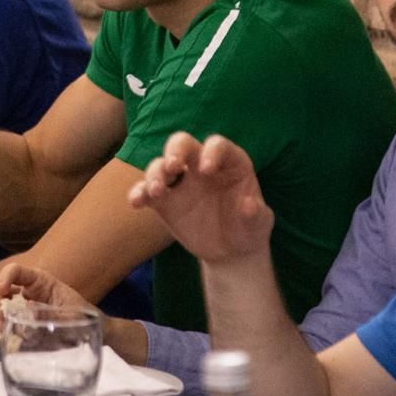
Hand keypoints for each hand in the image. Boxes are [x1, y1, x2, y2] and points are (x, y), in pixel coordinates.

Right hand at [0, 263, 96, 330]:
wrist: (83, 332)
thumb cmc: (79, 317)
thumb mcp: (71, 314)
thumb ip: (53, 313)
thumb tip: (30, 313)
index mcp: (38, 281)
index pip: (15, 270)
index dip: (5, 276)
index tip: (3, 291)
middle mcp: (23, 291)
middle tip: (3, 314)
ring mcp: (16, 308)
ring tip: (4, 326)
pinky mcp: (13, 323)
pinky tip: (5, 333)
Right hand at [127, 132, 273, 265]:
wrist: (230, 251)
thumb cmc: (248, 228)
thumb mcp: (259, 224)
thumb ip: (256, 214)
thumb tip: (248, 205)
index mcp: (228, 162)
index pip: (217, 145)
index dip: (211, 152)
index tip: (207, 170)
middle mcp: (200, 165)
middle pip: (182, 144)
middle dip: (175, 150)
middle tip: (174, 166)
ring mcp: (180, 182)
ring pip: (161, 165)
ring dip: (155, 173)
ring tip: (157, 191)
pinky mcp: (164, 201)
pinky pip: (147, 191)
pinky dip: (139, 193)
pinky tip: (136, 202)